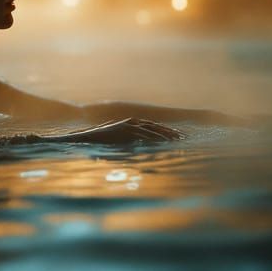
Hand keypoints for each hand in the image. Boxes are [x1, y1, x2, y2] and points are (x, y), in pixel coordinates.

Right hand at [45, 118, 184, 143]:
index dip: (166, 131)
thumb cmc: (103, 140)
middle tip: (183, 138)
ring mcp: (128, 125)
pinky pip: (142, 134)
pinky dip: (152, 138)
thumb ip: (130, 141)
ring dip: (164, 135)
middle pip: (155, 126)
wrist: (88, 136)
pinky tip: (162, 142)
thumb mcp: (120, 140)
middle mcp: (132, 122)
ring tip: (176, 140)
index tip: (177, 136)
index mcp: (132, 123)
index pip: (153, 126)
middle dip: (170, 132)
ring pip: (151, 129)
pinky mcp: (125, 130)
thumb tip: (140, 148)